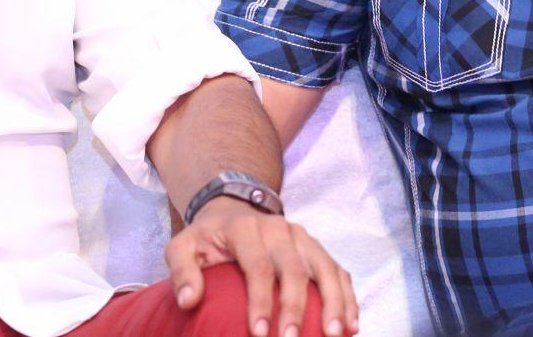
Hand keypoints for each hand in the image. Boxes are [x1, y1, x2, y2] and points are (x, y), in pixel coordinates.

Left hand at [166, 197, 358, 336]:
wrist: (232, 209)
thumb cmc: (208, 238)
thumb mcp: (183, 246)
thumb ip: (182, 270)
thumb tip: (188, 300)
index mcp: (246, 228)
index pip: (257, 265)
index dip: (260, 300)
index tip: (259, 334)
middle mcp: (280, 229)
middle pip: (294, 268)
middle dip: (295, 307)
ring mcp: (303, 238)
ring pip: (324, 268)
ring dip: (333, 303)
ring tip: (335, 335)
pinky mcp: (316, 249)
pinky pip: (338, 271)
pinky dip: (347, 297)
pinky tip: (350, 326)